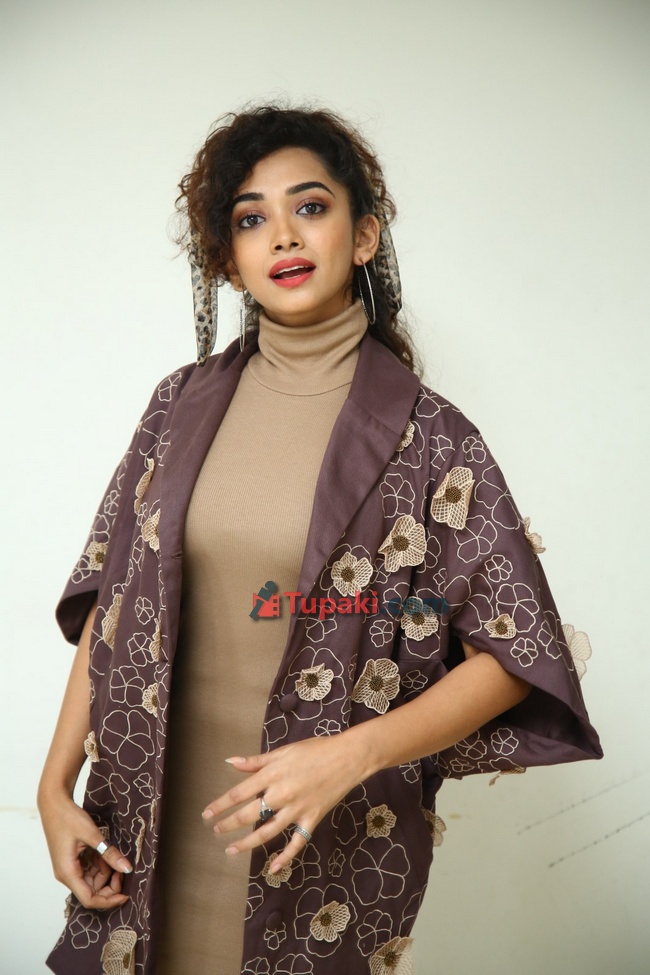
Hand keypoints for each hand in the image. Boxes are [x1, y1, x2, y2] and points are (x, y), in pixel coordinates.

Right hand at [39, 790, 132, 909]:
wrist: (54, 803)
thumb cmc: (68, 817)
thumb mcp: (92, 834)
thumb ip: (109, 853)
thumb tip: (127, 868)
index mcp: (68, 873)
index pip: (89, 899)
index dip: (108, 901)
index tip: (126, 894)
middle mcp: (66, 875)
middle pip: (92, 891)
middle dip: (110, 883)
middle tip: (123, 868)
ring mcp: (69, 868)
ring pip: (92, 880)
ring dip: (105, 871)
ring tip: (111, 853)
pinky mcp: (72, 861)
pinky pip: (88, 870)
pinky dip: (99, 864)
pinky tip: (104, 852)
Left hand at [202, 732, 370, 873]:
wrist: (348, 757)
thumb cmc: (315, 750)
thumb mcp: (283, 752)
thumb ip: (256, 761)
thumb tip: (231, 762)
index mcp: (273, 774)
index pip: (239, 793)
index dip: (220, 805)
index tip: (207, 814)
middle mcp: (282, 794)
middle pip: (249, 815)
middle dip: (229, 824)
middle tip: (216, 830)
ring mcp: (297, 809)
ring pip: (267, 832)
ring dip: (247, 843)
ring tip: (231, 849)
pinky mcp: (312, 819)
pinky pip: (297, 843)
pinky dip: (285, 857)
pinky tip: (273, 868)